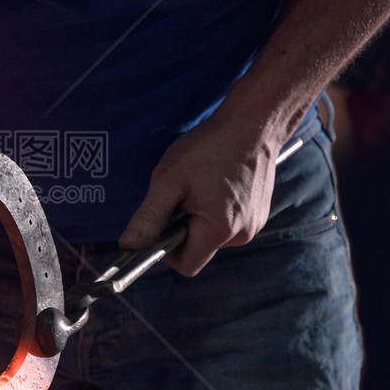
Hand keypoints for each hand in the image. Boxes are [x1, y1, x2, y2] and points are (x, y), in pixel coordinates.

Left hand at [118, 117, 282, 276]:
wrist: (253, 123)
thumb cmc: (210, 147)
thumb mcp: (169, 180)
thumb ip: (148, 217)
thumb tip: (129, 245)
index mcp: (219, 230)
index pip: (187, 265)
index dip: (167, 253)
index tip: (160, 227)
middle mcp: (242, 235)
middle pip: (200, 250)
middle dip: (183, 229)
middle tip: (180, 196)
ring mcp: (255, 224)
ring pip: (213, 237)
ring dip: (199, 219)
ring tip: (200, 186)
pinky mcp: (259, 214)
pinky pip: (229, 224)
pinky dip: (216, 211)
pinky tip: (216, 185)